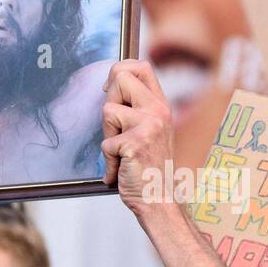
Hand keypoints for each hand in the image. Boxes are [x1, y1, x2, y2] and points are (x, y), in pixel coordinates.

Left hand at [100, 60, 174, 215]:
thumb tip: (110, 82)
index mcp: (161, 105)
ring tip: (122, 152)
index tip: (112, 90)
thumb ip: (136, 107)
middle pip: (120, 78)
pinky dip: (109, 161)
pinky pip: (106, 142)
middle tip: (117, 129)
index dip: (120, 71)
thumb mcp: (149, 130)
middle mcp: (158, 110)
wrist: (159, 199)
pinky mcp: (136, 143)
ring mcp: (149, 125)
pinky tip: (122, 170)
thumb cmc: (149, 168)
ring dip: (108, 135)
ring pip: (107, 111)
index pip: (141, 67)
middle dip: (108, 101)